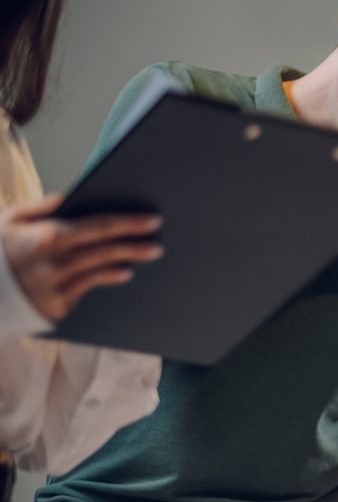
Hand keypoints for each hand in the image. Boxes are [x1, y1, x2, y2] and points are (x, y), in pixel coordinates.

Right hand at [0, 193, 162, 321]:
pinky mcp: (56, 308)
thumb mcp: (12, 219)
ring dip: (125, 262)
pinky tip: (122, 272)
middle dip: (134, 246)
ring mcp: (56, 289)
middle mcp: (55, 264)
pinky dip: (105, 279)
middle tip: (158, 243)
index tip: (152, 219)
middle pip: (105, 252)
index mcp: (47, 237)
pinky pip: (86, 290)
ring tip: (145, 254)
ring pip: (100, 272)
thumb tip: (76, 193)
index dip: (128, 223)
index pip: (98, 227)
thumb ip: (44, 206)